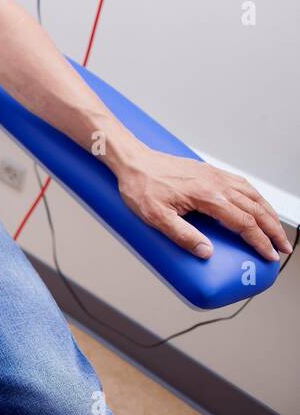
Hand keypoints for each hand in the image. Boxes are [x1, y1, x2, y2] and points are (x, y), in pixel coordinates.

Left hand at [114, 147, 291, 261]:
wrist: (132, 160)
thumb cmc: (141, 186)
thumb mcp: (155, 217)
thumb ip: (182, 236)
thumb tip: (207, 252)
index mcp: (208, 196)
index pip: (244, 222)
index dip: (259, 241)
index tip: (269, 254)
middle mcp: (217, 183)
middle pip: (256, 209)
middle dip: (272, 230)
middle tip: (281, 247)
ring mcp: (215, 175)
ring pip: (252, 195)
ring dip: (268, 213)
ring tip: (276, 230)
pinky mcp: (210, 171)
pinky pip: (242, 184)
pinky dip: (256, 197)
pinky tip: (258, 205)